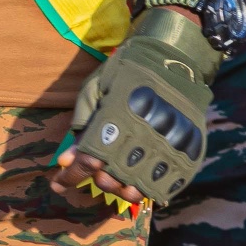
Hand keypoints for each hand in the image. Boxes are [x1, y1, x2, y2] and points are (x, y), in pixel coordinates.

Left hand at [49, 6, 218, 215]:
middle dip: (98, 180)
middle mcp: (141, 139)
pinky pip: (168, 183)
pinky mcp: (187, 151)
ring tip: (119, 181)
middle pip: (111, 179)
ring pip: (138, 187)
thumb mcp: (96, 88)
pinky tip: (144, 183)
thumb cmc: (129, 69)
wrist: (177, 56)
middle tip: (97, 172)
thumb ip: (82, 124)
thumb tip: (66, 159)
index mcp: (115, 123)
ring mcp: (167, 147)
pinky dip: (152, 189)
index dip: (68, 178)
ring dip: (123, 188)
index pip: (87, 163)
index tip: (58, 184)